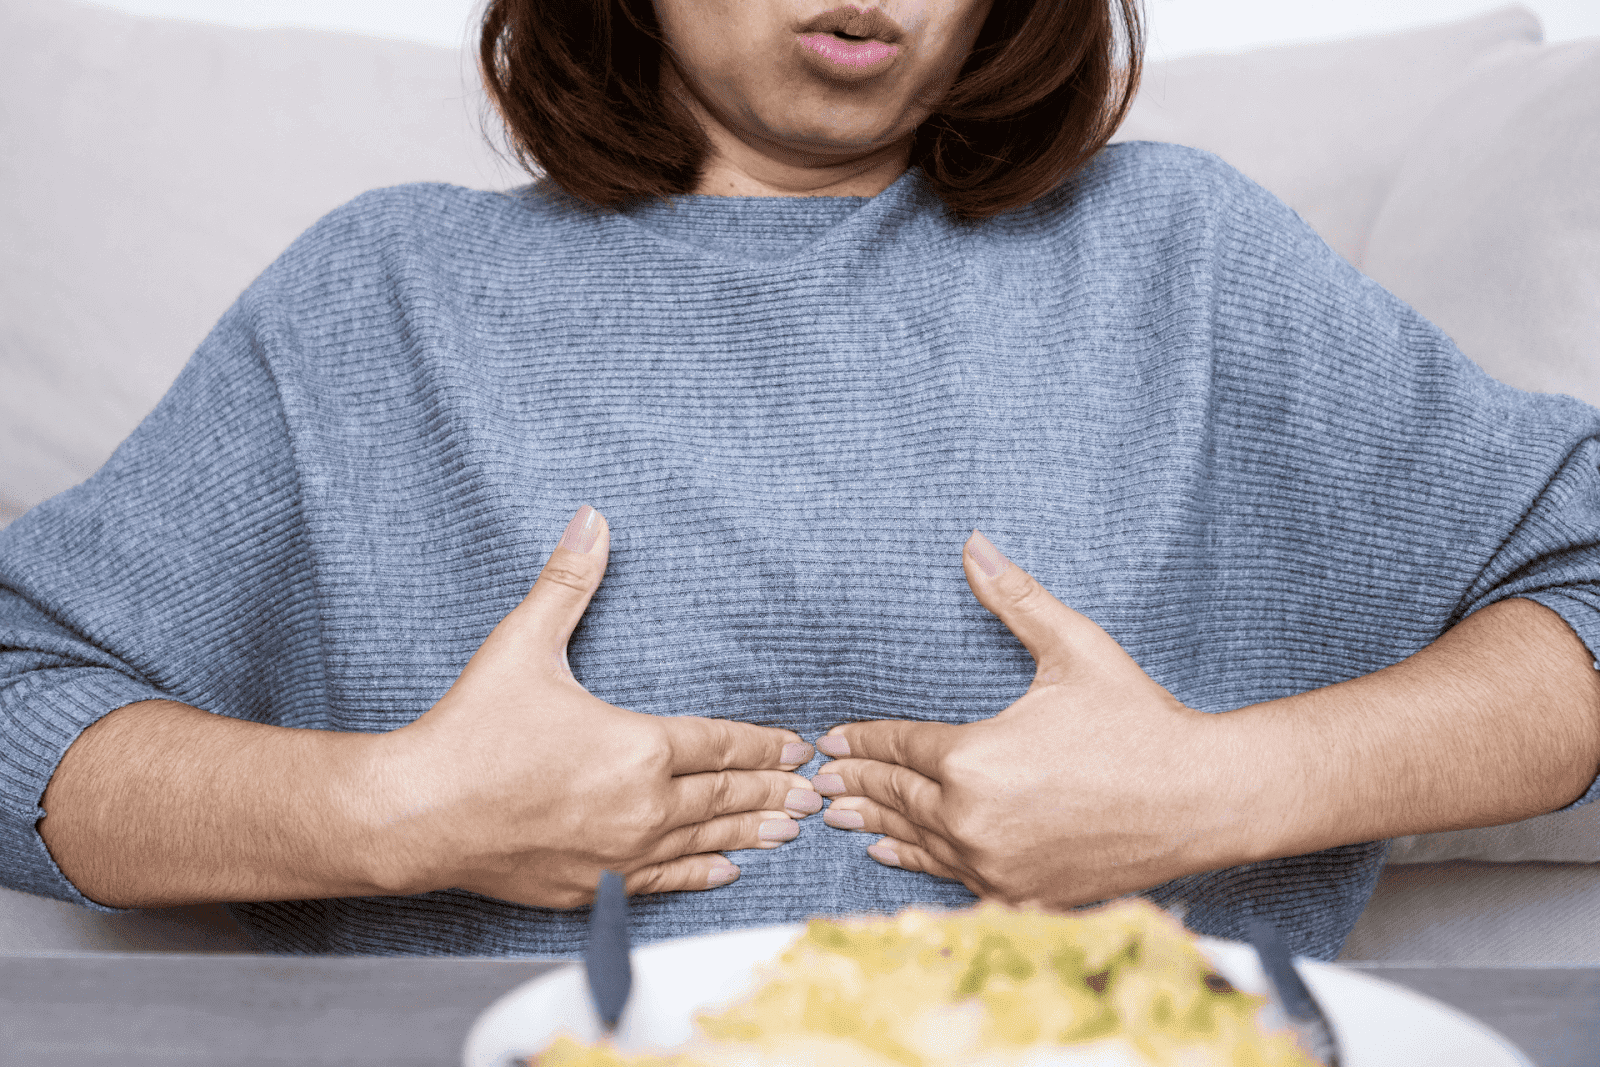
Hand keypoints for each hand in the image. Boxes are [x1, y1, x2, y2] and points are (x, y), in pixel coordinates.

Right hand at [369, 505, 820, 907]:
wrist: (416, 815)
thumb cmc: (470, 731)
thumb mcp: (524, 644)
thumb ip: (567, 582)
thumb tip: (593, 519)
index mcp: (638, 747)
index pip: (721, 743)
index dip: (764, 744)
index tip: (797, 745)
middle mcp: (643, 806)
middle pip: (725, 795)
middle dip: (773, 790)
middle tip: (814, 793)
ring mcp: (621, 853)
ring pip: (705, 840)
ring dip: (751, 831)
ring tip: (790, 828)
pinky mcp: (595, 887)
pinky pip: (666, 881)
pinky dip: (702, 872)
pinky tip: (728, 869)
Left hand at [811, 529, 1236, 909]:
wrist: (1206, 800)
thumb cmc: (1140, 721)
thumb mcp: (1074, 649)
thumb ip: (1015, 598)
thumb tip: (973, 543)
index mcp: (974, 758)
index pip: (899, 745)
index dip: (862, 739)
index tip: (831, 738)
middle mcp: (972, 818)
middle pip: (896, 794)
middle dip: (855, 780)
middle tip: (819, 777)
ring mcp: (994, 863)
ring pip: (915, 839)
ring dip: (873, 822)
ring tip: (837, 814)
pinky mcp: (1017, 894)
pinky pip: (948, 875)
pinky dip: (913, 861)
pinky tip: (887, 853)